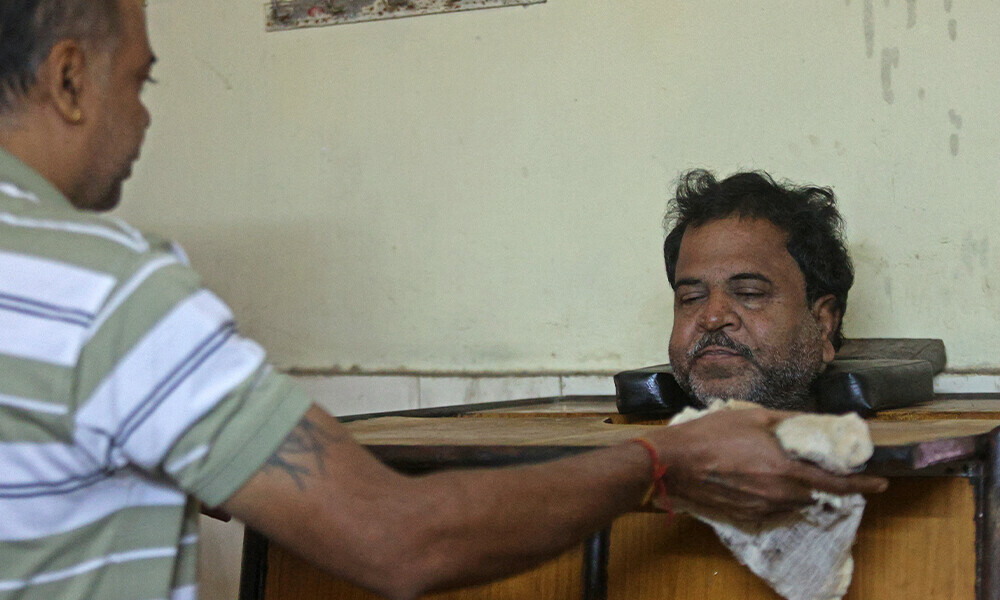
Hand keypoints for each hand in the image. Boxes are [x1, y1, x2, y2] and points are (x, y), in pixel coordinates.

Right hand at [646, 408, 886, 521]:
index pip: (837, 484)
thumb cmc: (712, 435)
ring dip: (798, 488)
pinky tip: (759, 478)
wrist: (674, 463)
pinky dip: (776, 495)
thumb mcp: (755, 416)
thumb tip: (815, 421)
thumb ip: (791, 420)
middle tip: (822, 465)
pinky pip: (773, 507)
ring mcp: (762, 509)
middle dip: (825, 482)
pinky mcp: (745, 516)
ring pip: (794, 502)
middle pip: (817, 494)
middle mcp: (779, 495)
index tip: (881, 483)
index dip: (863, 484)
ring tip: (783, 468)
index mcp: (786, 471)